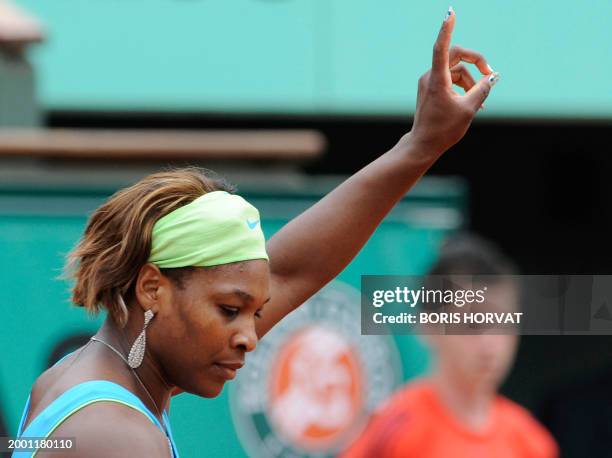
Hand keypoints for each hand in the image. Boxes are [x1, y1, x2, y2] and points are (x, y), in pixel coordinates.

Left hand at [409, 7, 498, 156]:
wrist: (423, 145)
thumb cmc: (443, 129)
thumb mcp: (469, 109)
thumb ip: (482, 90)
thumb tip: (493, 77)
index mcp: (437, 79)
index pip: (442, 48)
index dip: (447, 29)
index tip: (450, 13)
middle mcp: (430, 77)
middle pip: (456, 57)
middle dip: (476, 64)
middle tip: (491, 75)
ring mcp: (429, 82)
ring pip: (456, 71)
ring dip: (471, 81)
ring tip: (481, 101)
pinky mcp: (430, 89)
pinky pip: (450, 80)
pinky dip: (463, 87)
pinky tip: (473, 102)